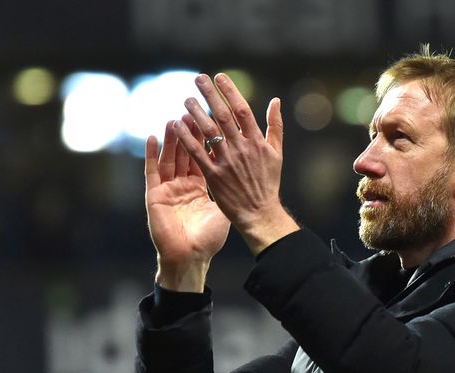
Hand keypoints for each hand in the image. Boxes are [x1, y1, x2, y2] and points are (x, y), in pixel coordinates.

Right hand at [145, 117, 230, 291]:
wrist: (190, 258)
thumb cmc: (209, 239)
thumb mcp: (223, 209)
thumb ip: (230, 190)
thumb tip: (247, 175)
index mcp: (201, 187)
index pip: (204, 157)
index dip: (207, 140)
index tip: (212, 119)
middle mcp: (184, 184)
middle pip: (186, 153)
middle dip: (189, 132)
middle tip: (193, 110)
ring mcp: (168, 189)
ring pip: (170, 157)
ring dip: (172, 138)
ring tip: (175, 118)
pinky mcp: (155, 196)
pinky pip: (152, 172)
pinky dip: (152, 155)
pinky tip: (151, 138)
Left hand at [173, 73, 298, 254]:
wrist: (260, 213)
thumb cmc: (268, 183)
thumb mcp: (277, 153)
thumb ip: (275, 125)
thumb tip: (275, 101)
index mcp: (257, 141)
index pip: (242, 110)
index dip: (230, 91)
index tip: (219, 77)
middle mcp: (241, 148)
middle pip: (222, 116)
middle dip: (209, 95)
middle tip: (198, 78)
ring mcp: (226, 161)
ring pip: (208, 131)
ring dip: (195, 113)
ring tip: (186, 99)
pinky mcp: (213, 175)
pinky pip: (197, 152)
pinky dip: (187, 137)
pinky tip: (177, 124)